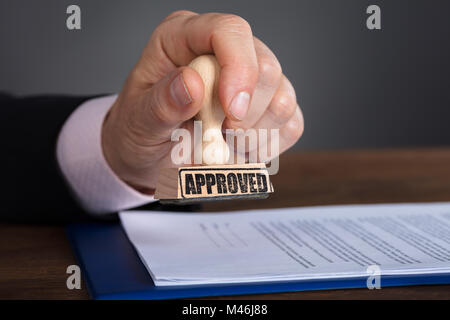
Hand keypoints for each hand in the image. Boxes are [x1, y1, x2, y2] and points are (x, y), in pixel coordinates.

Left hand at [102, 11, 303, 193]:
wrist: (151, 157)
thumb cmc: (140, 130)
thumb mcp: (138, 120)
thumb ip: (161, 103)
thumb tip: (192, 84)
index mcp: (185, 38)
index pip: (229, 31)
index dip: (239, 68)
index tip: (232, 112)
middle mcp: (223, 53)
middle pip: (265, 68)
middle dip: (243, 114)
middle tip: (214, 135)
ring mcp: (250, 80)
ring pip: (284, 99)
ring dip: (253, 134)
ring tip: (221, 143)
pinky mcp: (267, 108)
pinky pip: (291, 124)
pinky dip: (267, 146)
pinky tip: (239, 149)